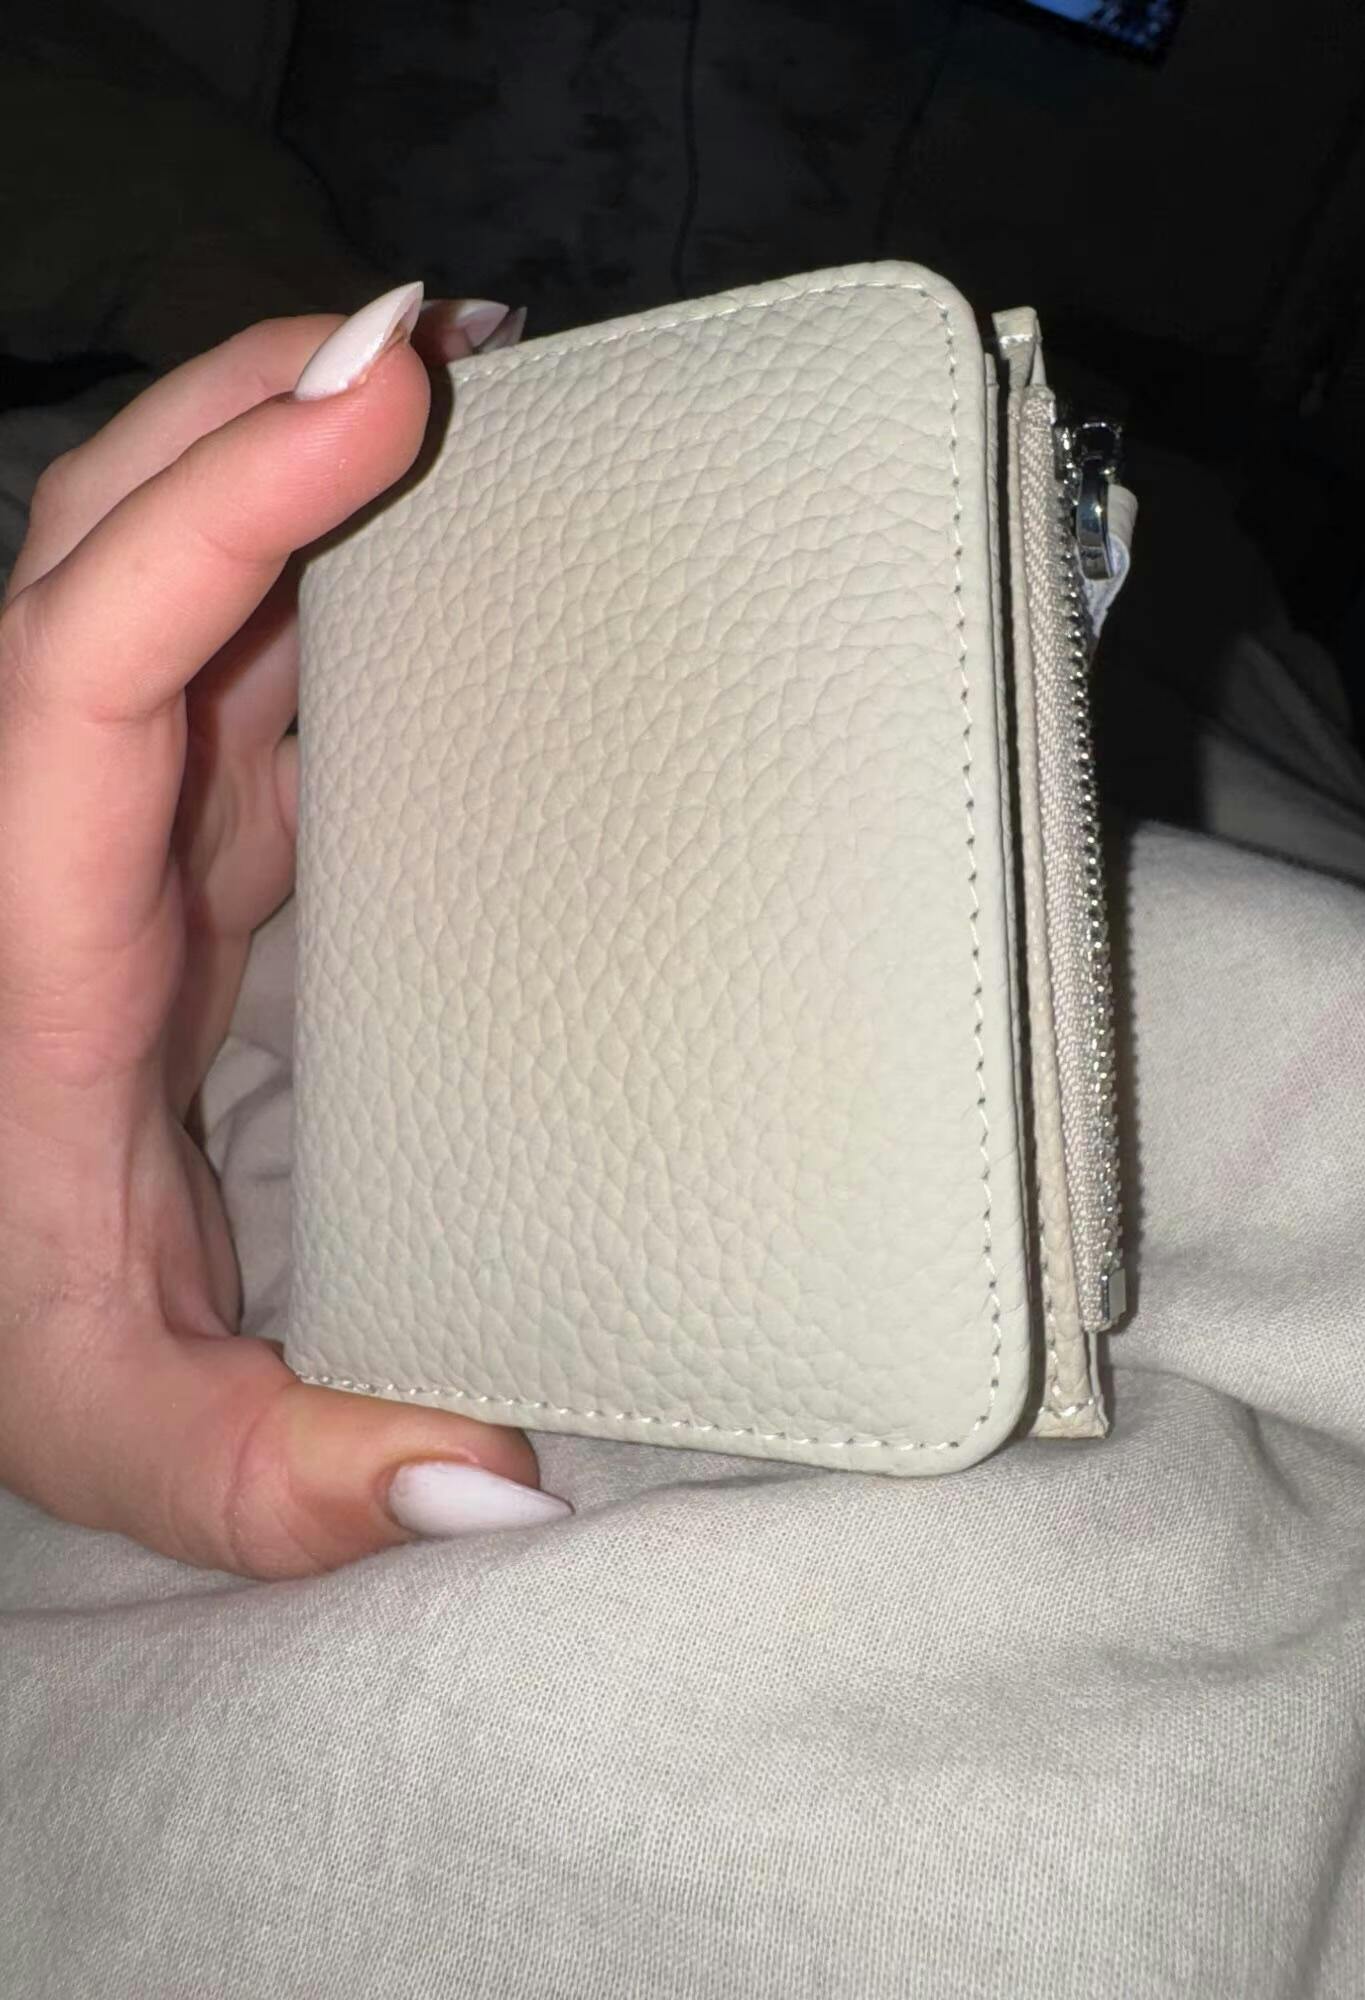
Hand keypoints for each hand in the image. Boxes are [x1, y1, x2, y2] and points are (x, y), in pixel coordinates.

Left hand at [0, 285, 563, 1577]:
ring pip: (184, 593)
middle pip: (117, 547)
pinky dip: (324, 600)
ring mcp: (116, 836)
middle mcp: (60, 840)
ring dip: (300, 480)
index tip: (387, 394)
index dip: (233, 502)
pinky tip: (422, 583)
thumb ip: (276, 1479)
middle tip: (447, 342)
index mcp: (35, 925)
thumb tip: (493, 1473)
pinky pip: (242, 685)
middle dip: (260, 408)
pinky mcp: (170, 864)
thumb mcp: (113, 1428)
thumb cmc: (0, 1327)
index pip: (101, 651)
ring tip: (461, 409)